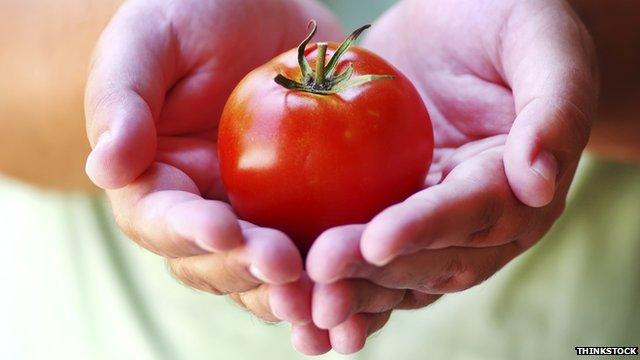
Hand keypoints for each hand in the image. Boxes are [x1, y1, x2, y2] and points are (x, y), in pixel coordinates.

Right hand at [84, 0, 341, 344]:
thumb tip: (105, 169)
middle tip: (286, 269)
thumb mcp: (150, 39)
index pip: (160, 220)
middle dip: (248, 272)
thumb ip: (120, 99)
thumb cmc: (193, 15)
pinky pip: (318, 251)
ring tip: (326, 301)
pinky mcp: (305, 211)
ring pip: (266, 274)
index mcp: (155, 181)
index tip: (224, 228)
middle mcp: (203, 210)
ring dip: (294, 293)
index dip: (188, 232)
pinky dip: (336, 275)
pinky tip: (364, 283)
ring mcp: (256, 215)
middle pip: (215, 263)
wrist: (263, 13)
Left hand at [305, 0, 597, 353]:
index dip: (426, 230)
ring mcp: (428, 216)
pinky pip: (361, 248)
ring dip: (350, 289)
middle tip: (319, 271)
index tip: (376, 241)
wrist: (461, 20)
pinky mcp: (388, 207)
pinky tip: (290, 285)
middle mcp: (477, 216)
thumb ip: (554, 108)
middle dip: (376, 273)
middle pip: (431, 259)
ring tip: (299, 298)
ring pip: (395, 271)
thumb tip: (537, 184)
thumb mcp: (543, 43)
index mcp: (520, 186)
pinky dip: (333, 272)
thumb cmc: (507, 18)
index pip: (474, 214)